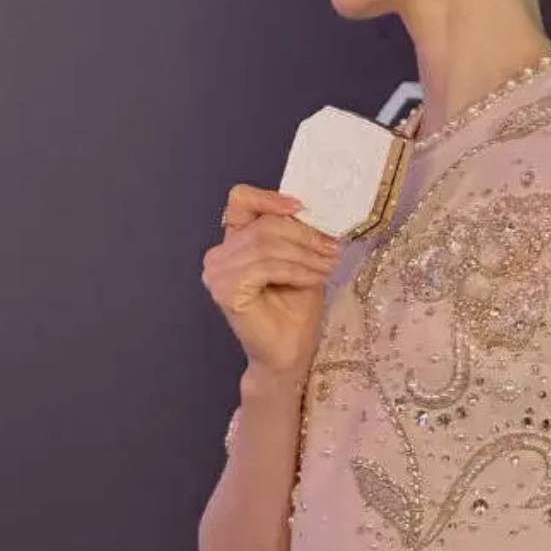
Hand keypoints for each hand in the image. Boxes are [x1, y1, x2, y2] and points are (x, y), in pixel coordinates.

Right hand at [201, 183, 343, 381]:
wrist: (289, 352)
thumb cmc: (294, 309)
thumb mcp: (301, 260)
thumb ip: (297, 233)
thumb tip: (315, 208)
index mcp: (234, 242)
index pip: (241, 200)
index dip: (270, 198)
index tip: (302, 207)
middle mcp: (219, 256)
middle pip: (263, 225)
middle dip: (304, 235)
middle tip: (333, 248)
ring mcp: (218, 274)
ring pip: (266, 244)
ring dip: (305, 254)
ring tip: (329, 265)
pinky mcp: (225, 290)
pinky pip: (266, 266)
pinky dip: (296, 270)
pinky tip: (313, 279)